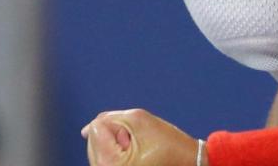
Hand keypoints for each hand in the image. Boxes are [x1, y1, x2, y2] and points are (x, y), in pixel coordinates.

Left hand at [82, 108, 200, 165]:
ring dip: (117, 144)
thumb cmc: (169, 145)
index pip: (96, 128)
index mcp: (109, 163)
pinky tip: (137, 156)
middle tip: (140, 143)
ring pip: (99, 149)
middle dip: (115, 135)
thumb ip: (110, 117)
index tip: (137, 137)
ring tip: (140, 150)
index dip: (118, 124)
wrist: (190, 164)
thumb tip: (87, 130)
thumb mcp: (139, 119)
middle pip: (94, 140)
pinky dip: (119, 152)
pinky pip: (106, 158)